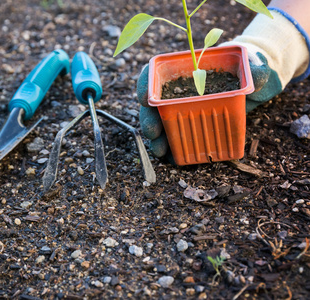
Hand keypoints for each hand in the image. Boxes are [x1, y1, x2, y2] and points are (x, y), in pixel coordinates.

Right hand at [136, 50, 281, 157]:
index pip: (157, 71)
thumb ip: (255, 68)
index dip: (146, 84)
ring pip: (160, 122)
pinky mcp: (191, 124)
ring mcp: (182, 107)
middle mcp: (178, 88)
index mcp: (187, 68)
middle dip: (149, 118)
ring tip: (160, 151)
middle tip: (153, 132)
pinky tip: (172, 157)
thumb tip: (258, 74)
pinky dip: (172, 147)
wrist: (254, 84)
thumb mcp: (253, 65)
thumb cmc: (247, 68)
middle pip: (154, 102)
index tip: (145, 99)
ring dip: (157, 137)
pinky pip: (175, 136)